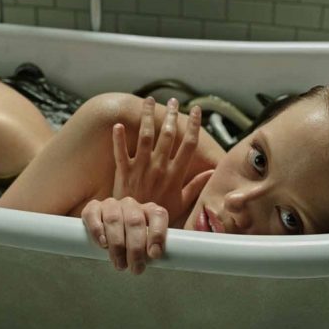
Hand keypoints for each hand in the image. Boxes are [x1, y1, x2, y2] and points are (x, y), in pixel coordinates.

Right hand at [81, 196, 167, 274]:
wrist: (107, 236)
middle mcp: (131, 204)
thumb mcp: (146, 246)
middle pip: (134, 221)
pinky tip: (102, 244)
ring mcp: (111, 204)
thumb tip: (155, 261)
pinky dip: (97, 230)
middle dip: (135, 248)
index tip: (154, 255)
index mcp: (149, 210)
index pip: (157, 215)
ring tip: (119, 264)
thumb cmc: (130, 243)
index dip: (157, 234)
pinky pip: (93, 214)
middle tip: (135, 268)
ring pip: (114, 219)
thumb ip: (152, 250)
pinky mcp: (93, 207)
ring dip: (117, 245)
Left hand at [112, 97, 211, 222]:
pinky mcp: (124, 172)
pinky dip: (118, 138)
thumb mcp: (181, 202)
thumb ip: (195, 186)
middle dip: (172, 115)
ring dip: (147, 117)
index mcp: (175, 174)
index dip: (193, 125)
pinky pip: (120, 152)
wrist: (136, 227)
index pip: (188, 145)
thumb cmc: (158, 215)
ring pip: (146, 137)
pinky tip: (118, 124)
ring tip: (149, 100)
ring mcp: (141, 168)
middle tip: (173, 101)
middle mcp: (159, 168)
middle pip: (168, 135)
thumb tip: (211, 173)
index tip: (196, 110)